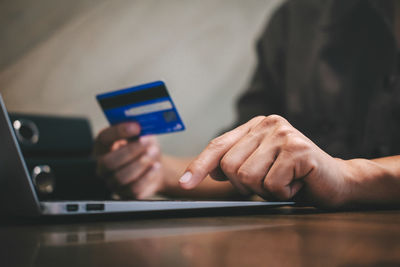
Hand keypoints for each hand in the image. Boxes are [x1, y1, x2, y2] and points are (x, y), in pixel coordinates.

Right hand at [94, 122, 163, 198]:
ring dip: (140, 163)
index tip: (136, 126)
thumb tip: (143, 124)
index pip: (103, 138)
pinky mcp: (126, 194)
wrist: (155, 166)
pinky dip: (147, 176)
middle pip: (108, 162)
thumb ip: (139, 129)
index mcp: (103, 147)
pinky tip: (155, 166)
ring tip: (153, 152)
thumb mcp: (142, 134)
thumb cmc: (145, 148)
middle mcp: (103, 166)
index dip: (118, 131)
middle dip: (130, 151)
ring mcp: (113, 182)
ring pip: (121, 177)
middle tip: (146, 142)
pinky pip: (134, 188)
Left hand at [179, 115, 350, 206]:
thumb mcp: (260, 167)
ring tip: (284, 182)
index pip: (218, 145)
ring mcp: (283, 134)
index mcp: (255, 126)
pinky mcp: (298, 149)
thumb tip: (210, 171)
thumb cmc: (294, 176)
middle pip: (229, 166)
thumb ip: (236, 164)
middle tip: (270, 182)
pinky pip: (271, 184)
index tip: (185, 183)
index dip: (199, 165)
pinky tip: (296, 184)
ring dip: (265, 190)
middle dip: (246, 186)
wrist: (335, 181)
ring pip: (247, 176)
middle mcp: (268, 123)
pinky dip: (282, 194)